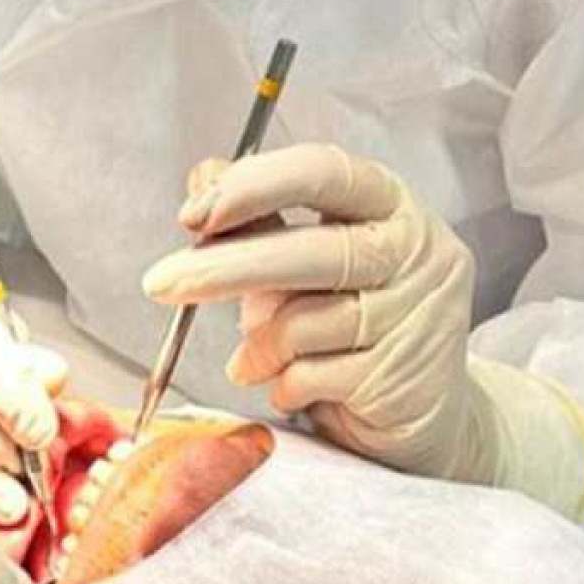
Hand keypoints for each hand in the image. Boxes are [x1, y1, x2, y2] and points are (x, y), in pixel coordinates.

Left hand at [143, 145, 583, 515]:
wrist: (423, 410)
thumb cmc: (353, 319)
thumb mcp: (306, 257)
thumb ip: (259, 217)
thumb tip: (203, 175)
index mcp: (390, 202)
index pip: (324, 172)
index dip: (254, 186)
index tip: (193, 214)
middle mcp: (416, 251)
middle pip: (313, 250)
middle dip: (227, 267)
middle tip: (159, 284)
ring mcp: (418, 317)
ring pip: (305, 322)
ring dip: (260, 344)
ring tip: (252, 359)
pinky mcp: (403, 380)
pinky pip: (311, 376)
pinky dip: (282, 383)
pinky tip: (288, 385)